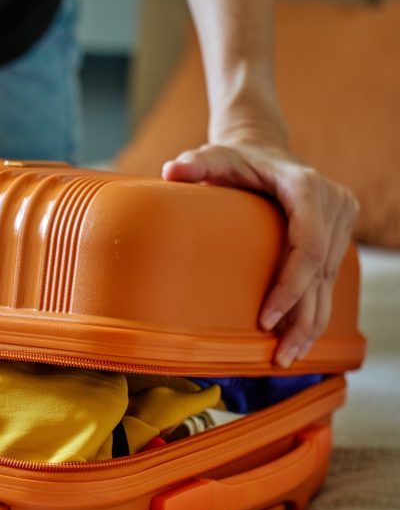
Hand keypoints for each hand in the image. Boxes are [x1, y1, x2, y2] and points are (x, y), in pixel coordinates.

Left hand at [162, 136, 358, 367]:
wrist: (263, 149)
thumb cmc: (235, 158)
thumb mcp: (214, 156)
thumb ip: (194, 164)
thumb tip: (170, 171)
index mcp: (307, 187)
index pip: (308, 245)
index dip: (290, 285)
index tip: (265, 319)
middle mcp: (333, 204)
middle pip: (322, 272)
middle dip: (301, 318)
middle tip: (278, 356)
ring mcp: (340, 221)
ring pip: (329, 283)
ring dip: (310, 324)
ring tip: (286, 359)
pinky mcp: (337, 236)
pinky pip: (328, 280)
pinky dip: (313, 311)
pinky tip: (297, 341)